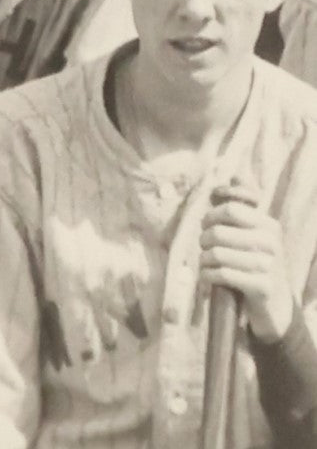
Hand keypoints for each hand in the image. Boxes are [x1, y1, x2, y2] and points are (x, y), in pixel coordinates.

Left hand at [200, 183, 294, 342]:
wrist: (275, 307)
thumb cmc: (257, 264)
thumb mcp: (254, 234)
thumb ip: (243, 205)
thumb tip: (235, 173)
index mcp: (269, 226)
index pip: (231, 209)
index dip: (211, 215)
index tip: (207, 225)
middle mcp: (272, 243)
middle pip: (218, 231)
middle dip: (204, 240)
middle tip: (205, 248)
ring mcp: (268, 266)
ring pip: (217, 254)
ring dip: (203, 260)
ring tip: (206, 263)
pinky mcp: (261, 287)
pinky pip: (221, 274)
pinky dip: (207, 275)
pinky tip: (208, 277)